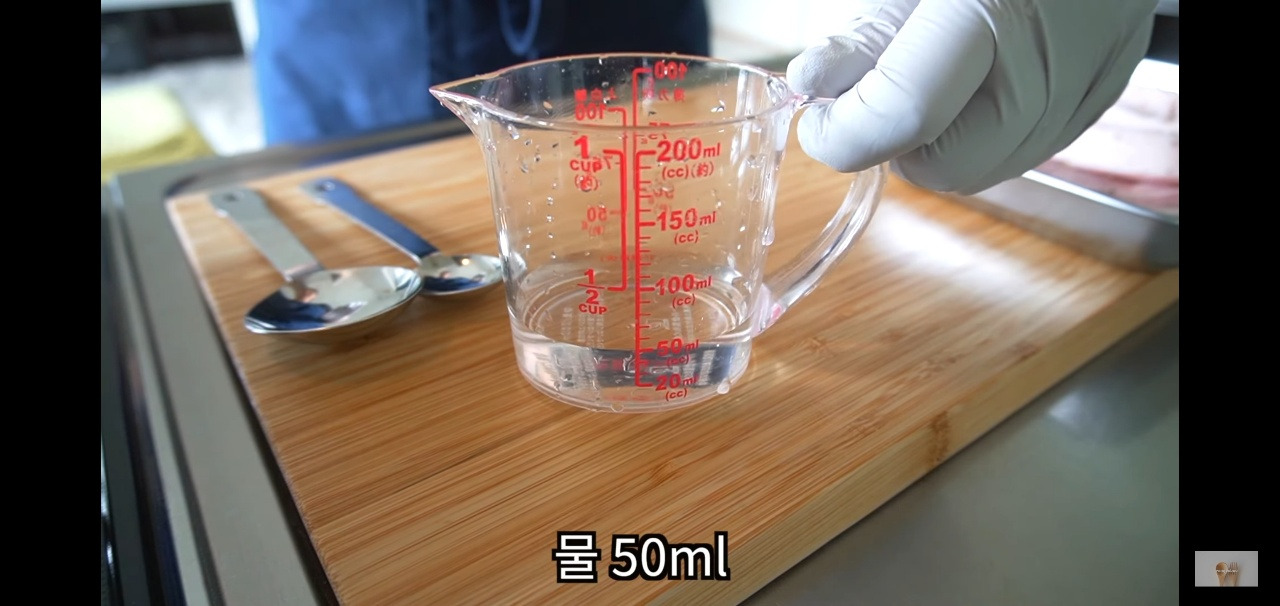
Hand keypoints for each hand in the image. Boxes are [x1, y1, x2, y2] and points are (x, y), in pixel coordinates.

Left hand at [786, 0, 1158, 193]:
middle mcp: (1046, 65)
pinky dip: (985, 128)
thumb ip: (870, 32)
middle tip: (885, 88)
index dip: (842, 133)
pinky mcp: (1101, 100)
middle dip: (895, 140)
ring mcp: (1083, 91)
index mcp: (992, 10)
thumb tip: (814, 82)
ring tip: (941, 73)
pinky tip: (983, 77)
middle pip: (943, 166)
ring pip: (981, 169)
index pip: (903, 115)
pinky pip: (1023, 149)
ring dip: (939, 139)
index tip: (818, 118)